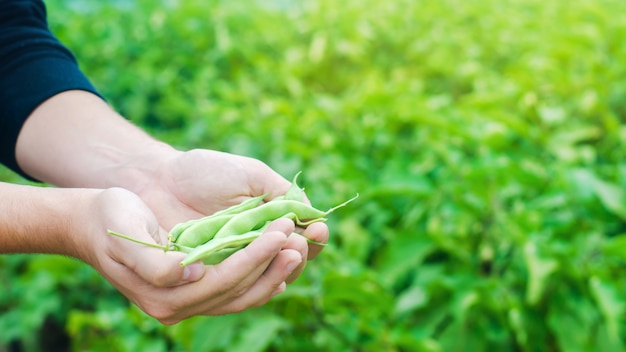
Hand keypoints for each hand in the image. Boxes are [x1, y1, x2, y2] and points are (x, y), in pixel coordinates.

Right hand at [77, 187, 303, 323]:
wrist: (93, 222)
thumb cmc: (108, 220)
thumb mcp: (125, 236)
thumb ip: (153, 264)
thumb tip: (190, 274)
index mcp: (164, 296)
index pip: (223, 280)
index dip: (255, 257)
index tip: (281, 233)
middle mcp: (179, 305)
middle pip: (240, 292)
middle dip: (273, 265)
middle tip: (302, 241)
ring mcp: (189, 299)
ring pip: (243, 295)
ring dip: (274, 273)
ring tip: (300, 248)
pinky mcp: (197, 286)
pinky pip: (236, 289)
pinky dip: (261, 276)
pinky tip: (281, 261)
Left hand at [133, 148, 328, 281]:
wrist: (158, 179)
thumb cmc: (206, 173)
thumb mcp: (251, 176)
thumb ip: (283, 194)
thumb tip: (313, 216)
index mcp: (269, 228)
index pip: (301, 243)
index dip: (314, 240)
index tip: (318, 229)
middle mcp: (253, 252)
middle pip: (287, 268)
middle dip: (299, 256)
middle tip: (296, 241)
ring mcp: (230, 268)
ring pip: (262, 283)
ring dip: (276, 269)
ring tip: (282, 247)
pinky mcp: (205, 280)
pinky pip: (229, 291)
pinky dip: (247, 285)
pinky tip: (260, 278)